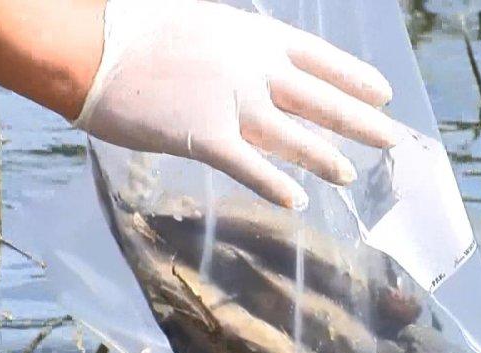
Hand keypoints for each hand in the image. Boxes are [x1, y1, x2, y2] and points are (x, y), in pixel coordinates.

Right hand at [73, 0, 396, 208]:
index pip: (319, 58)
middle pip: (319, 99)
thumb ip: (237, 50)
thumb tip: (260, 73)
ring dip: (325, 157)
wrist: (90, 46)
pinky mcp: (204, 135)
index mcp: (253, 37)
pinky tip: (298, 201)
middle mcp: (252, 69)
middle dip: (359, 120)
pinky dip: (275, 185)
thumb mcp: (201, 23)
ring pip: (294, 136)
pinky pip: (249, 166)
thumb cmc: (135, 29)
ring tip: (350, 175)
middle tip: (391, 139)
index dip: (354, 78)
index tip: (384, 93)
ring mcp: (232, 102)